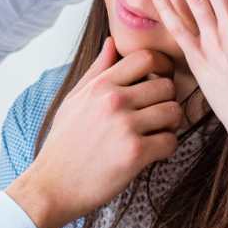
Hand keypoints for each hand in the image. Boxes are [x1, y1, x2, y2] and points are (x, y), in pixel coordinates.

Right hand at [6, 38, 180, 227]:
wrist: (53, 184)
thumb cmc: (64, 142)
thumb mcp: (74, 99)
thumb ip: (97, 70)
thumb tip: (113, 43)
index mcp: (100, 85)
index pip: (145, 57)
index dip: (162, 65)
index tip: (161, 78)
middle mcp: (114, 100)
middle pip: (166, 85)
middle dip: (166, 100)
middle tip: (156, 114)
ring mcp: (125, 126)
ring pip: (174, 112)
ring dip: (170, 125)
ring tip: (154, 133)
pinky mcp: (135, 153)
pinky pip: (171, 141)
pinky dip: (166, 148)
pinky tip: (151, 152)